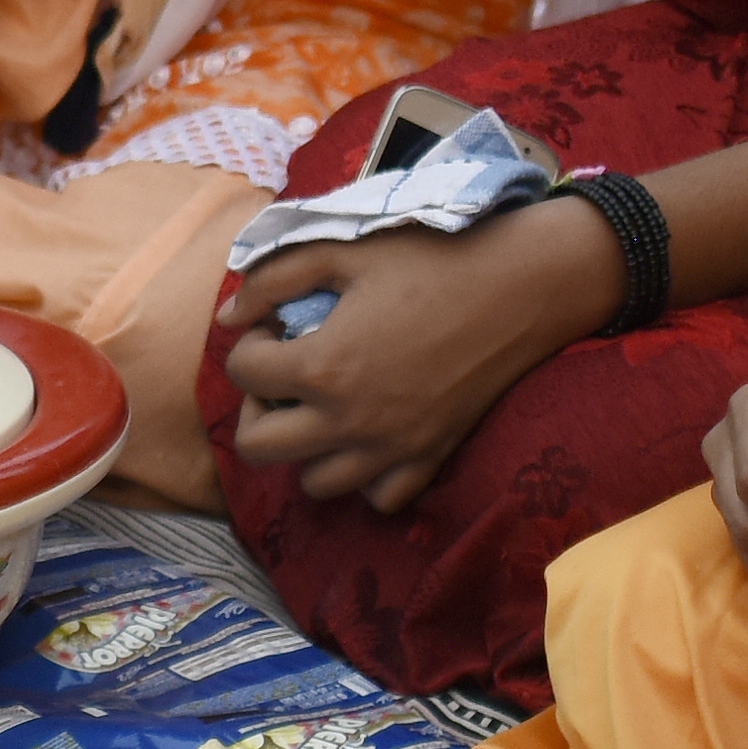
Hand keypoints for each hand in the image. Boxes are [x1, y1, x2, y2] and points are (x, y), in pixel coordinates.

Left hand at [219, 204, 613, 511]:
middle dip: (257, 406)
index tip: (275, 321)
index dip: (249, 340)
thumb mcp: (345, 251)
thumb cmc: (432, 258)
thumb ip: (275, 278)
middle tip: (285, 372)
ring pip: (314, 483)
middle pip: (258, 446)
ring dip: (304, 447)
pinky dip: (363, 476)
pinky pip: (378, 497)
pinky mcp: (429, 458)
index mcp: (322, 367)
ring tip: (323, 405)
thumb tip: (228, 314)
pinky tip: (369, 433)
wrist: (519, 287)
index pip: (242, 372)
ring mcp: (390, 449)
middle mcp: (349, 421)